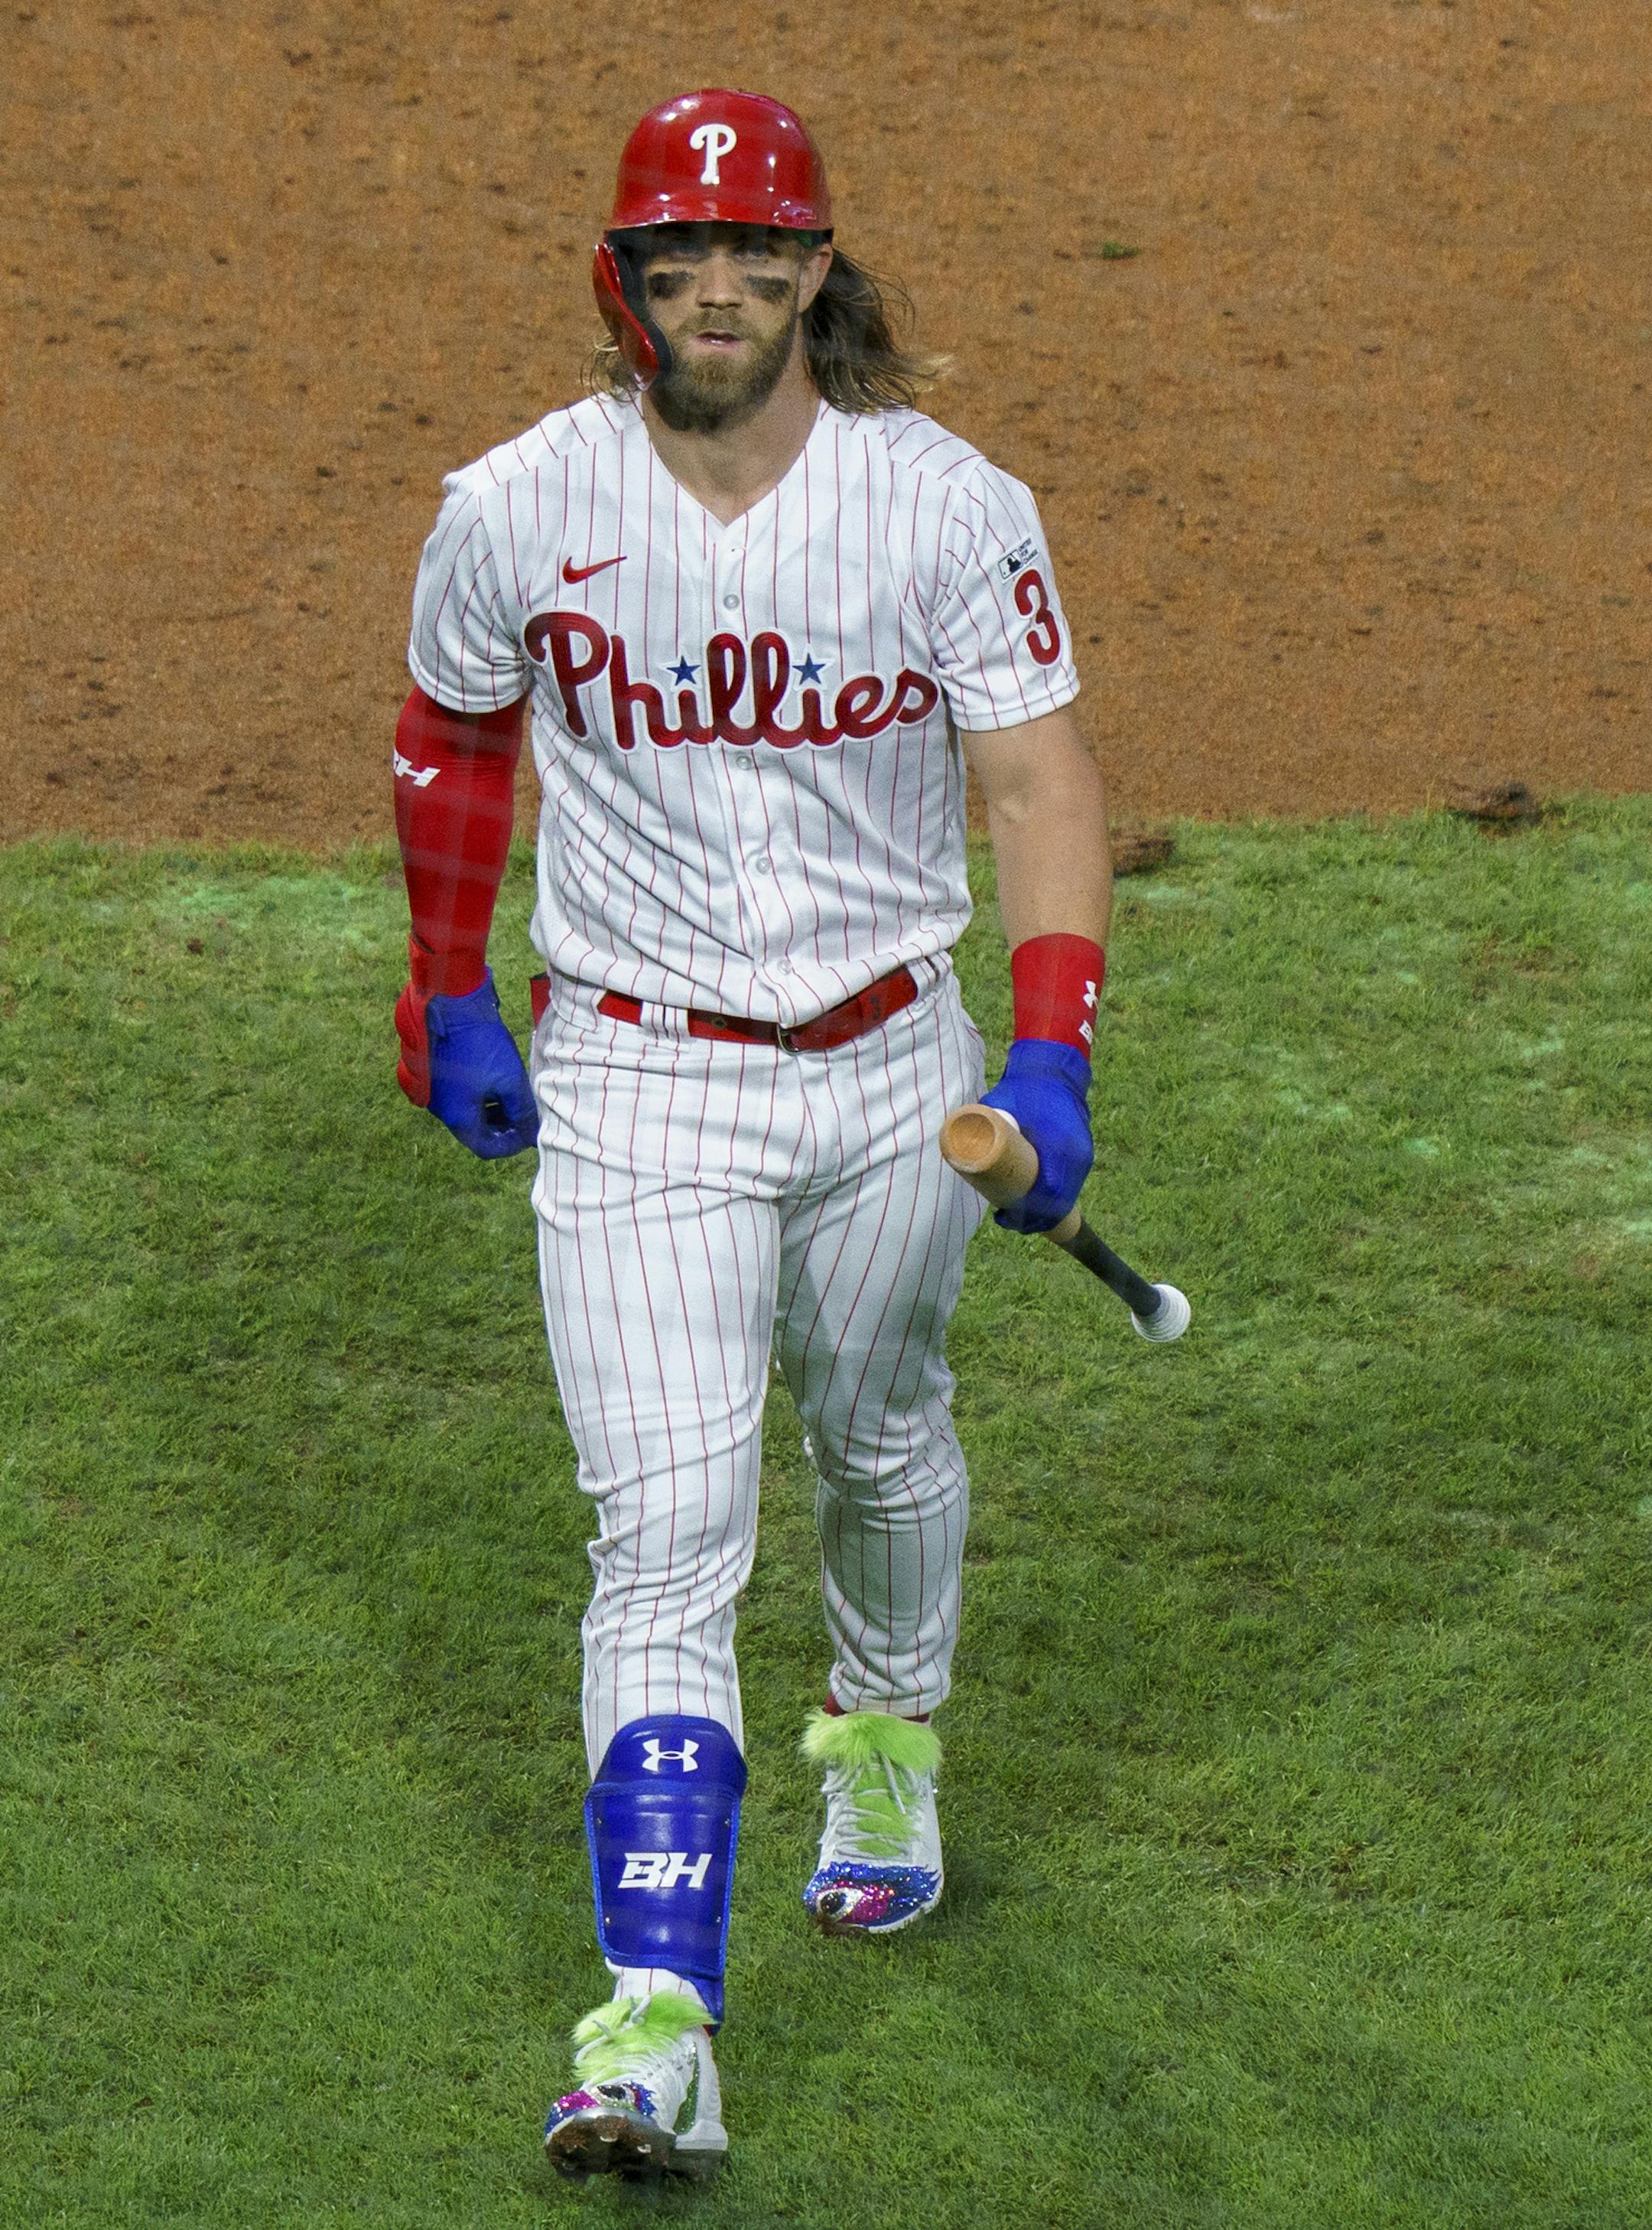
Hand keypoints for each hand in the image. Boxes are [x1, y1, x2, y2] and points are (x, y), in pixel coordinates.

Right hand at [395, 968, 538, 1158]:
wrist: (452, 1004)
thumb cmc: (481, 1044)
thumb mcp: (510, 1080)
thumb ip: (522, 1111)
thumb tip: (532, 1132)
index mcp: (457, 1116)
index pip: (486, 1147)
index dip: (511, 1145)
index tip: (529, 1133)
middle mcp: (442, 1109)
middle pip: (476, 1131)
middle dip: (503, 1127)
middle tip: (525, 1116)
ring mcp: (436, 1092)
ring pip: (468, 1113)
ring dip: (493, 1111)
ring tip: (514, 1098)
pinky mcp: (436, 1075)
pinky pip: (459, 1096)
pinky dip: (480, 1096)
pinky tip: (496, 1081)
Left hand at [979, 1038, 1092, 1232]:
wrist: (1055, 1071)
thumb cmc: (1026, 1088)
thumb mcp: (1001, 1103)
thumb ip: (981, 1123)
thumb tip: (955, 1144)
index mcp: (1057, 1147)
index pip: (1047, 1195)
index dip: (1026, 1212)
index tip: (1003, 1215)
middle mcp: (1075, 1157)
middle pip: (1058, 1204)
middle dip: (1033, 1220)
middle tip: (1005, 1220)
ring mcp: (1082, 1158)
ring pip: (1066, 1198)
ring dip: (1044, 1213)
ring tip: (1018, 1218)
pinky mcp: (1082, 1156)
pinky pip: (1070, 1186)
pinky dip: (1055, 1200)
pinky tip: (1038, 1207)